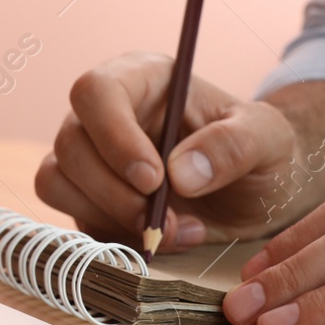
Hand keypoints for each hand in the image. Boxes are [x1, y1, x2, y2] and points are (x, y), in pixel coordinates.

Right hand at [34, 52, 302, 249]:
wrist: (257, 195)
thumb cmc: (260, 152)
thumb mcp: (268, 139)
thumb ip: (232, 145)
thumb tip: (179, 173)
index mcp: (144, 80)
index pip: (96, 90)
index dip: (113, 135)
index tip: (152, 179)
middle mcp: (106, 115)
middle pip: (70, 141)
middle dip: (113, 192)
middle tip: (163, 222)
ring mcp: (90, 158)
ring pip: (57, 181)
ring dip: (109, 218)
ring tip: (172, 233)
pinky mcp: (87, 201)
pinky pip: (71, 220)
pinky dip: (112, 240)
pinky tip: (160, 243)